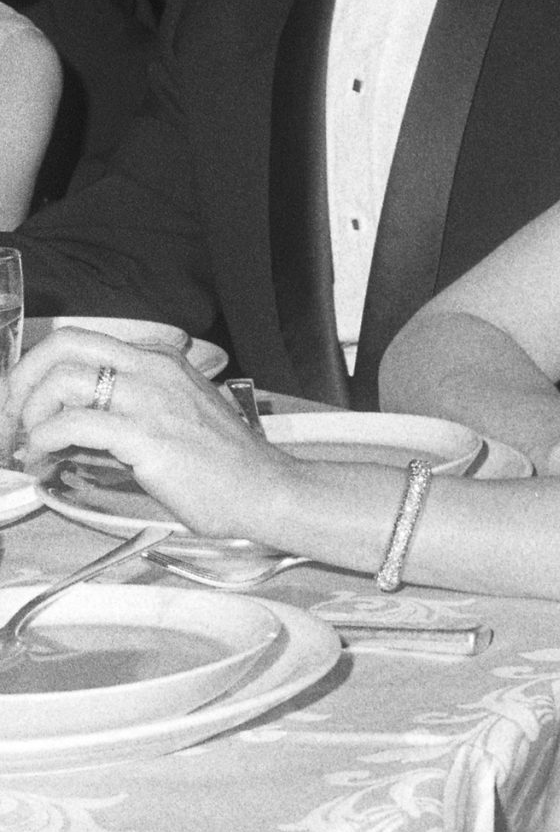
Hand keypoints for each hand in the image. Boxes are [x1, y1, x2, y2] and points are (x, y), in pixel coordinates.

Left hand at [3, 331, 304, 542]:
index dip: (39, 369)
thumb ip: (122, 414)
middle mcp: (154, 368)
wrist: (263, 490)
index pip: (81, 342)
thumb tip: (64, 429)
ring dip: (30, 413)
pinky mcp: (145, 434)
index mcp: (160, 360)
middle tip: (13, 416)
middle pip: (63, 345)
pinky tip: (43, 457)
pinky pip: (74, 424)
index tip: (23, 402)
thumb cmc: (224, 465)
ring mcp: (150, 398)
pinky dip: (45, 440)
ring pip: (62, 379)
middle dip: (23, 378)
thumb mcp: (173, 420)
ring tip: (30, 444)